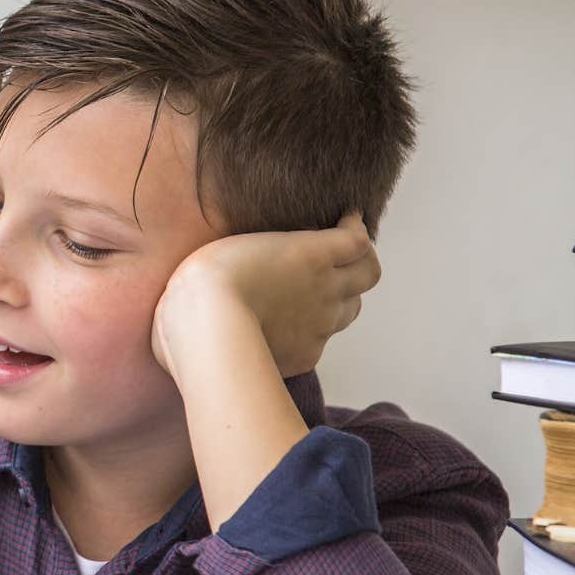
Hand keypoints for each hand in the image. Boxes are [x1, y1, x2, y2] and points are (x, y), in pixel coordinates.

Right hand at [152, 211, 379, 380]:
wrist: (205, 328)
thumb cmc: (207, 279)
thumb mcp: (236, 245)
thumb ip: (264, 250)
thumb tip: (267, 258)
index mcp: (312, 253)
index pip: (358, 241)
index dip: (356, 230)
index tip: (347, 220)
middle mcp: (326, 288)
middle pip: (369, 275)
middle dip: (358, 265)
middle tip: (338, 261)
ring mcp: (321, 324)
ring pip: (350, 310)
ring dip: (339, 300)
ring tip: (312, 297)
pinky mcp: (306, 354)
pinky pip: (318, 343)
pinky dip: (308, 335)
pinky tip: (281, 332)